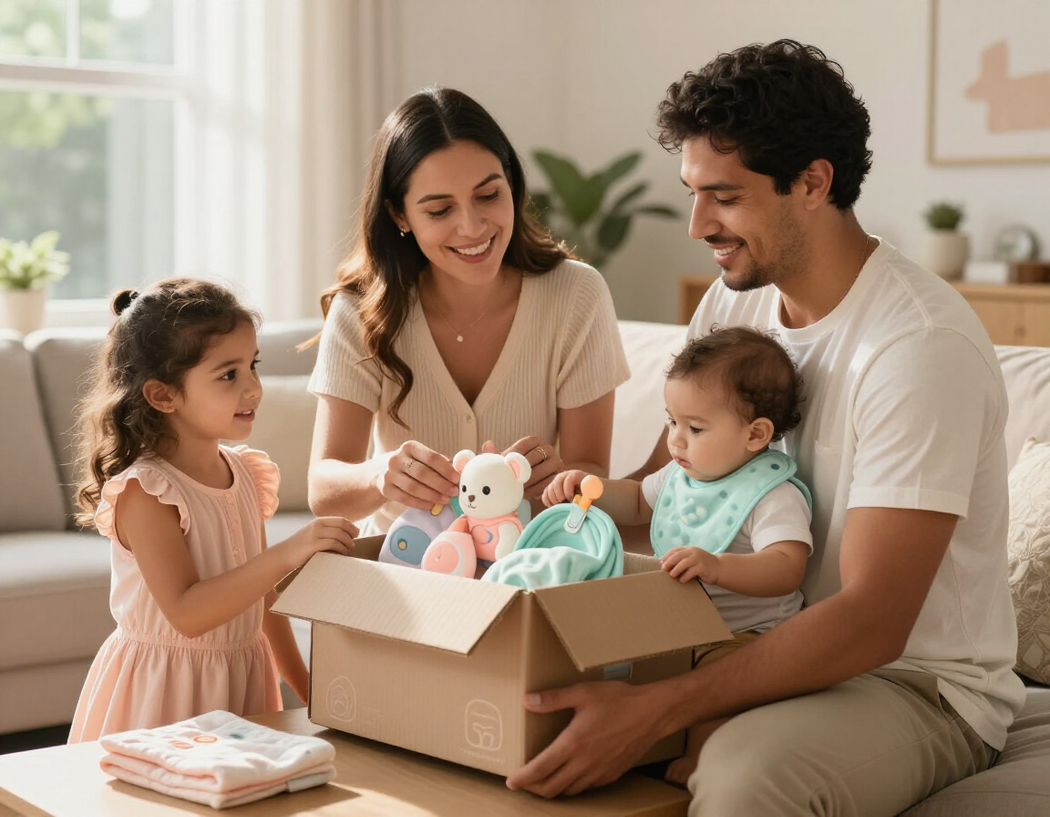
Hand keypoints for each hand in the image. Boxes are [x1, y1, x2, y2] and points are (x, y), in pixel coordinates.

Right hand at [277, 516, 357, 569]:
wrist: (283, 555)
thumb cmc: (301, 547)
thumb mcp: (313, 534)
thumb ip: (326, 532)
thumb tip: (346, 534)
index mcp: (318, 521)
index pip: (340, 520)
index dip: (351, 526)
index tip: (357, 533)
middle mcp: (317, 525)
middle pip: (342, 525)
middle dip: (352, 533)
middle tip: (355, 541)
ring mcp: (314, 534)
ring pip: (339, 534)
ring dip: (348, 542)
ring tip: (350, 548)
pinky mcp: (312, 545)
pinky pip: (332, 543)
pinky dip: (341, 548)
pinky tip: (343, 553)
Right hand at [375, 441, 459, 510]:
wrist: (382, 472)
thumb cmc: (411, 465)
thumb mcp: (422, 457)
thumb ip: (440, 463)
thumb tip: (460, 471)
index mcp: (410, 447)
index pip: (431, 457)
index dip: (446, 469)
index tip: (457, 479)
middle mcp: (397, 459)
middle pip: (422, 473)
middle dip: (441, 484)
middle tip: (454, 492)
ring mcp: (389, 474)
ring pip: (414, 488)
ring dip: (432, 496)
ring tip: (445, 500)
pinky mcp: (385, 489)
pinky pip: (405, 499)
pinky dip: (420, 503)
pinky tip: (431, 505)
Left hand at [482, 436, 562, 498]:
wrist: (534, 485)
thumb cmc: (517, 471)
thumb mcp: (506, 462)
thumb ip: (495, 454)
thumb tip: (488, 444)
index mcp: (535, 441)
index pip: (522, 446)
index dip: (510, 457)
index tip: (501, 468)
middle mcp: (548, 449)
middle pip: (531, 459)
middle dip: (518, 471)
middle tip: (506, 481)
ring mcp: (556, 462)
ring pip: (539, 472)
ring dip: (525, 482)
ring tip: (513, 490)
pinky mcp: (559, 477)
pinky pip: (546, 483)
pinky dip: (534, 490)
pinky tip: (524, 494)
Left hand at [506, 682, 666, 796]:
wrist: (653, 713)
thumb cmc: (619, 700)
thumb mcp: (583, 692)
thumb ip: (553, 699)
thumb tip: (528, 700)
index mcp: (573, 743)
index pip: (540, 769)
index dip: (522, 779)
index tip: (511, 781)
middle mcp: (584, 763)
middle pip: (551, 788)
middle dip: (533, 789)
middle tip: (523, 782)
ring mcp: (599, 772)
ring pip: (569, 791)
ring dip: (553, 789)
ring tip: (544, 780)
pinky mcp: (612, 774)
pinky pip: (587, 788)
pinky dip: (573, 787)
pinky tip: (571, 776)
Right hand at [542, 469, 588, 506]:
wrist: (589, 491)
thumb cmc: (592, 493)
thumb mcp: (593, 494)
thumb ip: (588, 497)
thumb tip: (581, 504)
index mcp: (577, 475)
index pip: (569, 478)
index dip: (568, 489)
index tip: (570, 499)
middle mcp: (565, 475)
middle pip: (557, 481)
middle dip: (558, 494)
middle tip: (562, 502)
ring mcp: (557, 481)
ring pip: (550, 488)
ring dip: (553, 498)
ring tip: (559, 506)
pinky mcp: (552, 488)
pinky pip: (545, 493)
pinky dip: (547, 500)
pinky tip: (552, 506)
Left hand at [661, 546, 719, 583]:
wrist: (719, 568)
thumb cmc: (702, 565)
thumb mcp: (692, 559)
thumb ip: (682, 560)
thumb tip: (666, 566)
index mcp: (690, 549)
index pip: (675, 550)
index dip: (667, 556)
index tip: (661, 563)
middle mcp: (694, 552)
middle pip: (678, 555)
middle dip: (669, 562)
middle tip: (664, 569)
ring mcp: (699, 559)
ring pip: (684, 563)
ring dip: (676, 569)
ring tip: (672, 575)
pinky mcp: (703, 568)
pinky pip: (692, 571)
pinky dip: (685, 576)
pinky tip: (682, 580)